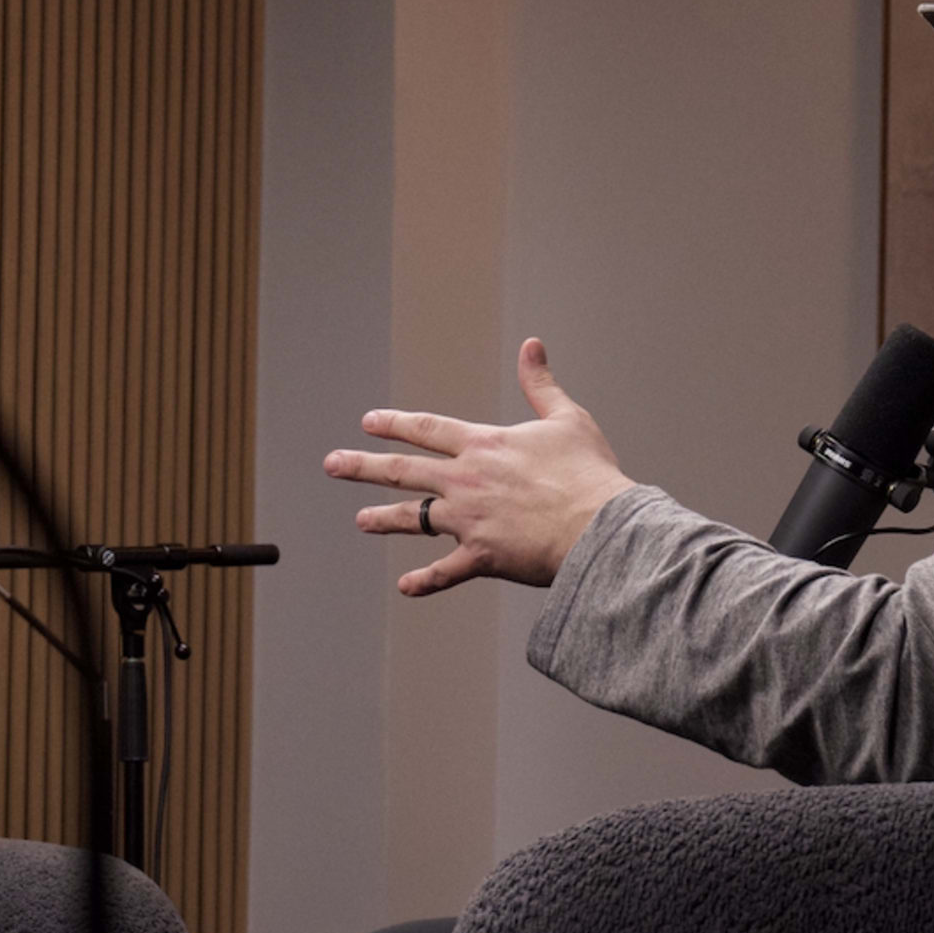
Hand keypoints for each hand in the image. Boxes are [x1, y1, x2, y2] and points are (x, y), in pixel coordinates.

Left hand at [327, 337, 630, 595]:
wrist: (600, 526)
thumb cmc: (589, 472)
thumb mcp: (567, 418)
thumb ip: (541, 384)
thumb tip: (532, 345)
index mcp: (484, 445)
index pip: (428, 429)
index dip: (396, 423)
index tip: (369, 422)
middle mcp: (466, 480)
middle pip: (405, 470)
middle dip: (364, 466)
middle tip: (332, 464)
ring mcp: (470, 520)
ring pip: (415, 518)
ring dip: (384, 519)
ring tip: (361, 520)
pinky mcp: (482, 556)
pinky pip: (445, 571)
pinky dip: (425, 581)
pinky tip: (405, 587)